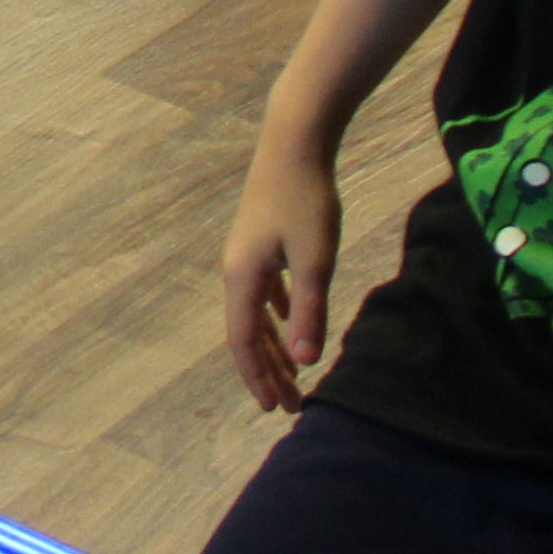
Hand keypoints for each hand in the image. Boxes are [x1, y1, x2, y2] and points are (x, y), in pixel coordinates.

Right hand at [221, 147, 342, 412]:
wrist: (294, 145)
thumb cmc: (306, 202)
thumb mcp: (314, 262)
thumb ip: (308, 312)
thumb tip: (304, 360)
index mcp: (243, 278)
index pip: (244, 341)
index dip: (256, 377)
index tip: (272, 408)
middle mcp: (237, 270)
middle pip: (249, 332)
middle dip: (268, 370)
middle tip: (289, 405)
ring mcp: (247, 255)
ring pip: (257, 313)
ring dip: (273, 346)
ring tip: (293, 374)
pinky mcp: (261, 242)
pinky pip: (264, 292)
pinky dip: (276, 316)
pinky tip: (289, 324)